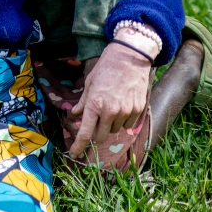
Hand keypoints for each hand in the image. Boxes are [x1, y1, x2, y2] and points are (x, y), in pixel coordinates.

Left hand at [68, 42, 151, 157]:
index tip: (74, 153)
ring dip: (110, 124)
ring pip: (114, 130)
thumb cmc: (106, 68)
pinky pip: (127, 124)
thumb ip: (83, 102)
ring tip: (111, 105)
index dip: (78, 145)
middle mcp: (110, 111)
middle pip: (101, 136)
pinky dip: (122, 120)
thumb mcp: (89, 83)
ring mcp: (125, 112)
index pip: (86, 133)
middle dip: (96, 133)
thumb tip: (75, 114)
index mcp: (95, 104)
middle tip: (96, 121)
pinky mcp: (138, 110)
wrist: (129, 58)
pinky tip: (122, 104)